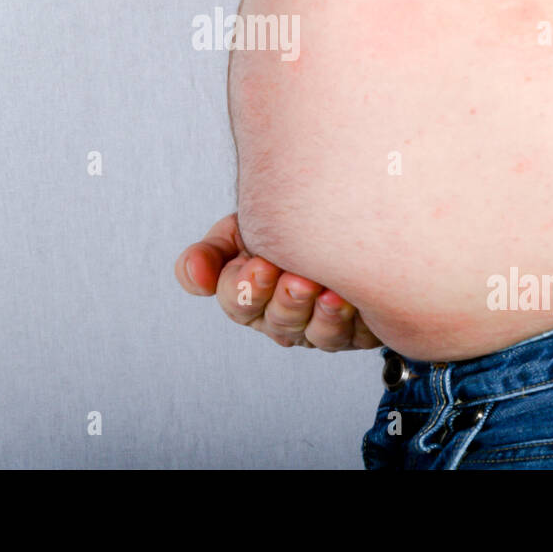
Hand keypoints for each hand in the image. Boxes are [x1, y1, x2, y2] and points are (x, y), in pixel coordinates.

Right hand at [175, 213, 381, 350]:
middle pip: (280, 321)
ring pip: (318, 335)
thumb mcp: (236, 232)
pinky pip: (357, 335)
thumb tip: (194, 276)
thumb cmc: (277, 227)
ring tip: (327, 291)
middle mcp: (283, 319)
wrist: (326, 217)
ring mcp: (320, 328)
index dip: (248, 289)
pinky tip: (354, 301)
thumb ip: (208, 254)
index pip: (239, 302)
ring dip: (322, 314)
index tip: (260, 265)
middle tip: (296, 280)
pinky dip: (355, 320)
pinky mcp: (358, 329)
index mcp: (249, 299)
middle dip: (287, 301)